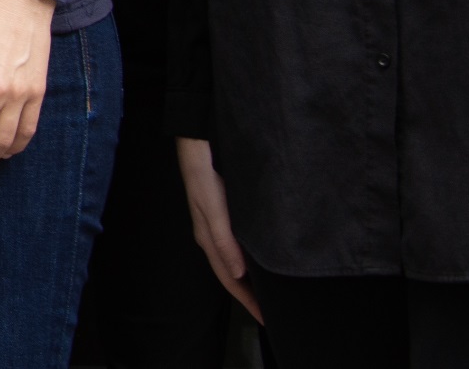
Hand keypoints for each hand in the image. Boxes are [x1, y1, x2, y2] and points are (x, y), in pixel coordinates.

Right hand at [175, 137, 261, 321]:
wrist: (197, 147)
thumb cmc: (204, 176)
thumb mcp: (214, 209)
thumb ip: (224, 241)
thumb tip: (240, 275)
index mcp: (208, 240)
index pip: (230, 280)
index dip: (247, 302)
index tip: (266, 321)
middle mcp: (212, 237)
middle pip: (233, 276)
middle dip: (249, 297)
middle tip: (271, 315)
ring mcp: (217, 227)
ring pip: (236, 263)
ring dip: (251, 281)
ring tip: (269, 295)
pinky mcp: (225, 215)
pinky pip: (238, 248)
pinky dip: (250, 262)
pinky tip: (260, 261)